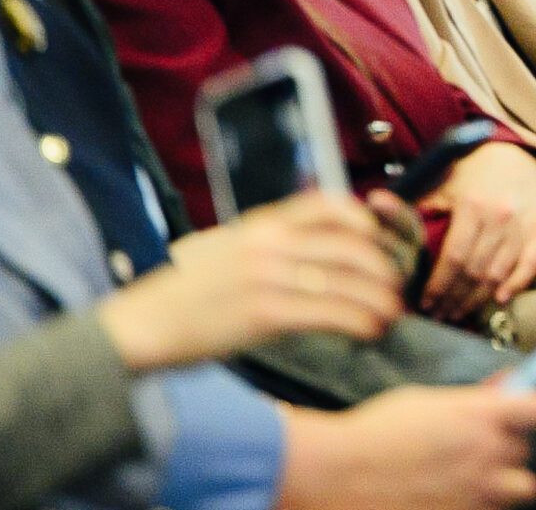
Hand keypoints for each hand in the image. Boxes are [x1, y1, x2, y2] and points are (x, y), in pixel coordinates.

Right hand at [101, 192, 402, 371]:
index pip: (326, 205)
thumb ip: (262, 241)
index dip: (363, 220)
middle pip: (349, 245)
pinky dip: (358, 322)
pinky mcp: (265, 314)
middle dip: (382, 267)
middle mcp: (268, 243)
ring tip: (391, 313)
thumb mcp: (221, 247)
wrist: (140, 326)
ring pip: (346, 281)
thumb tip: (302, 242)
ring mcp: (268, 277)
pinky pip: (330, 313)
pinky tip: (369, 331)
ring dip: (378, 298)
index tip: (379, 239)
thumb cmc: (180, 293)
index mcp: (258, 224)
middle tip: (395, 286)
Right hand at [280, 384, 535, 509]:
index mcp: (482, 417)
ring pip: (520, 488)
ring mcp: (477, 494)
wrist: (336, 475)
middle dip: (507, 446)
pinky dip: (476, 504)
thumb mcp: (426, 400)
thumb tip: (506, 388)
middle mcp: (488, 456)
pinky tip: (448, 496)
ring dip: (502, 481)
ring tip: (469, 477)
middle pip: (527, 450)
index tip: (530, 411)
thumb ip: (471, 399)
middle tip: (477, 445)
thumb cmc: (375, 431)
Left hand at [422, 142, 535, 318]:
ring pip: (499, 273)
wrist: (516, 152)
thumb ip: (415, 203)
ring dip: (477, 299)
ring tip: (459, 312)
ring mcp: (523, 223)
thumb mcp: (442, 181)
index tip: (426, 302)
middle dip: (454, 298)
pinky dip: (517, 284)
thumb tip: (377, 211)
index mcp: (472, 204)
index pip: (453, 257)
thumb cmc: (473, 171)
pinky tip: (499, 299)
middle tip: (440, 314)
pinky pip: (531, 263)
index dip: (438, 285)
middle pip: (474, 271)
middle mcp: (500, 216)